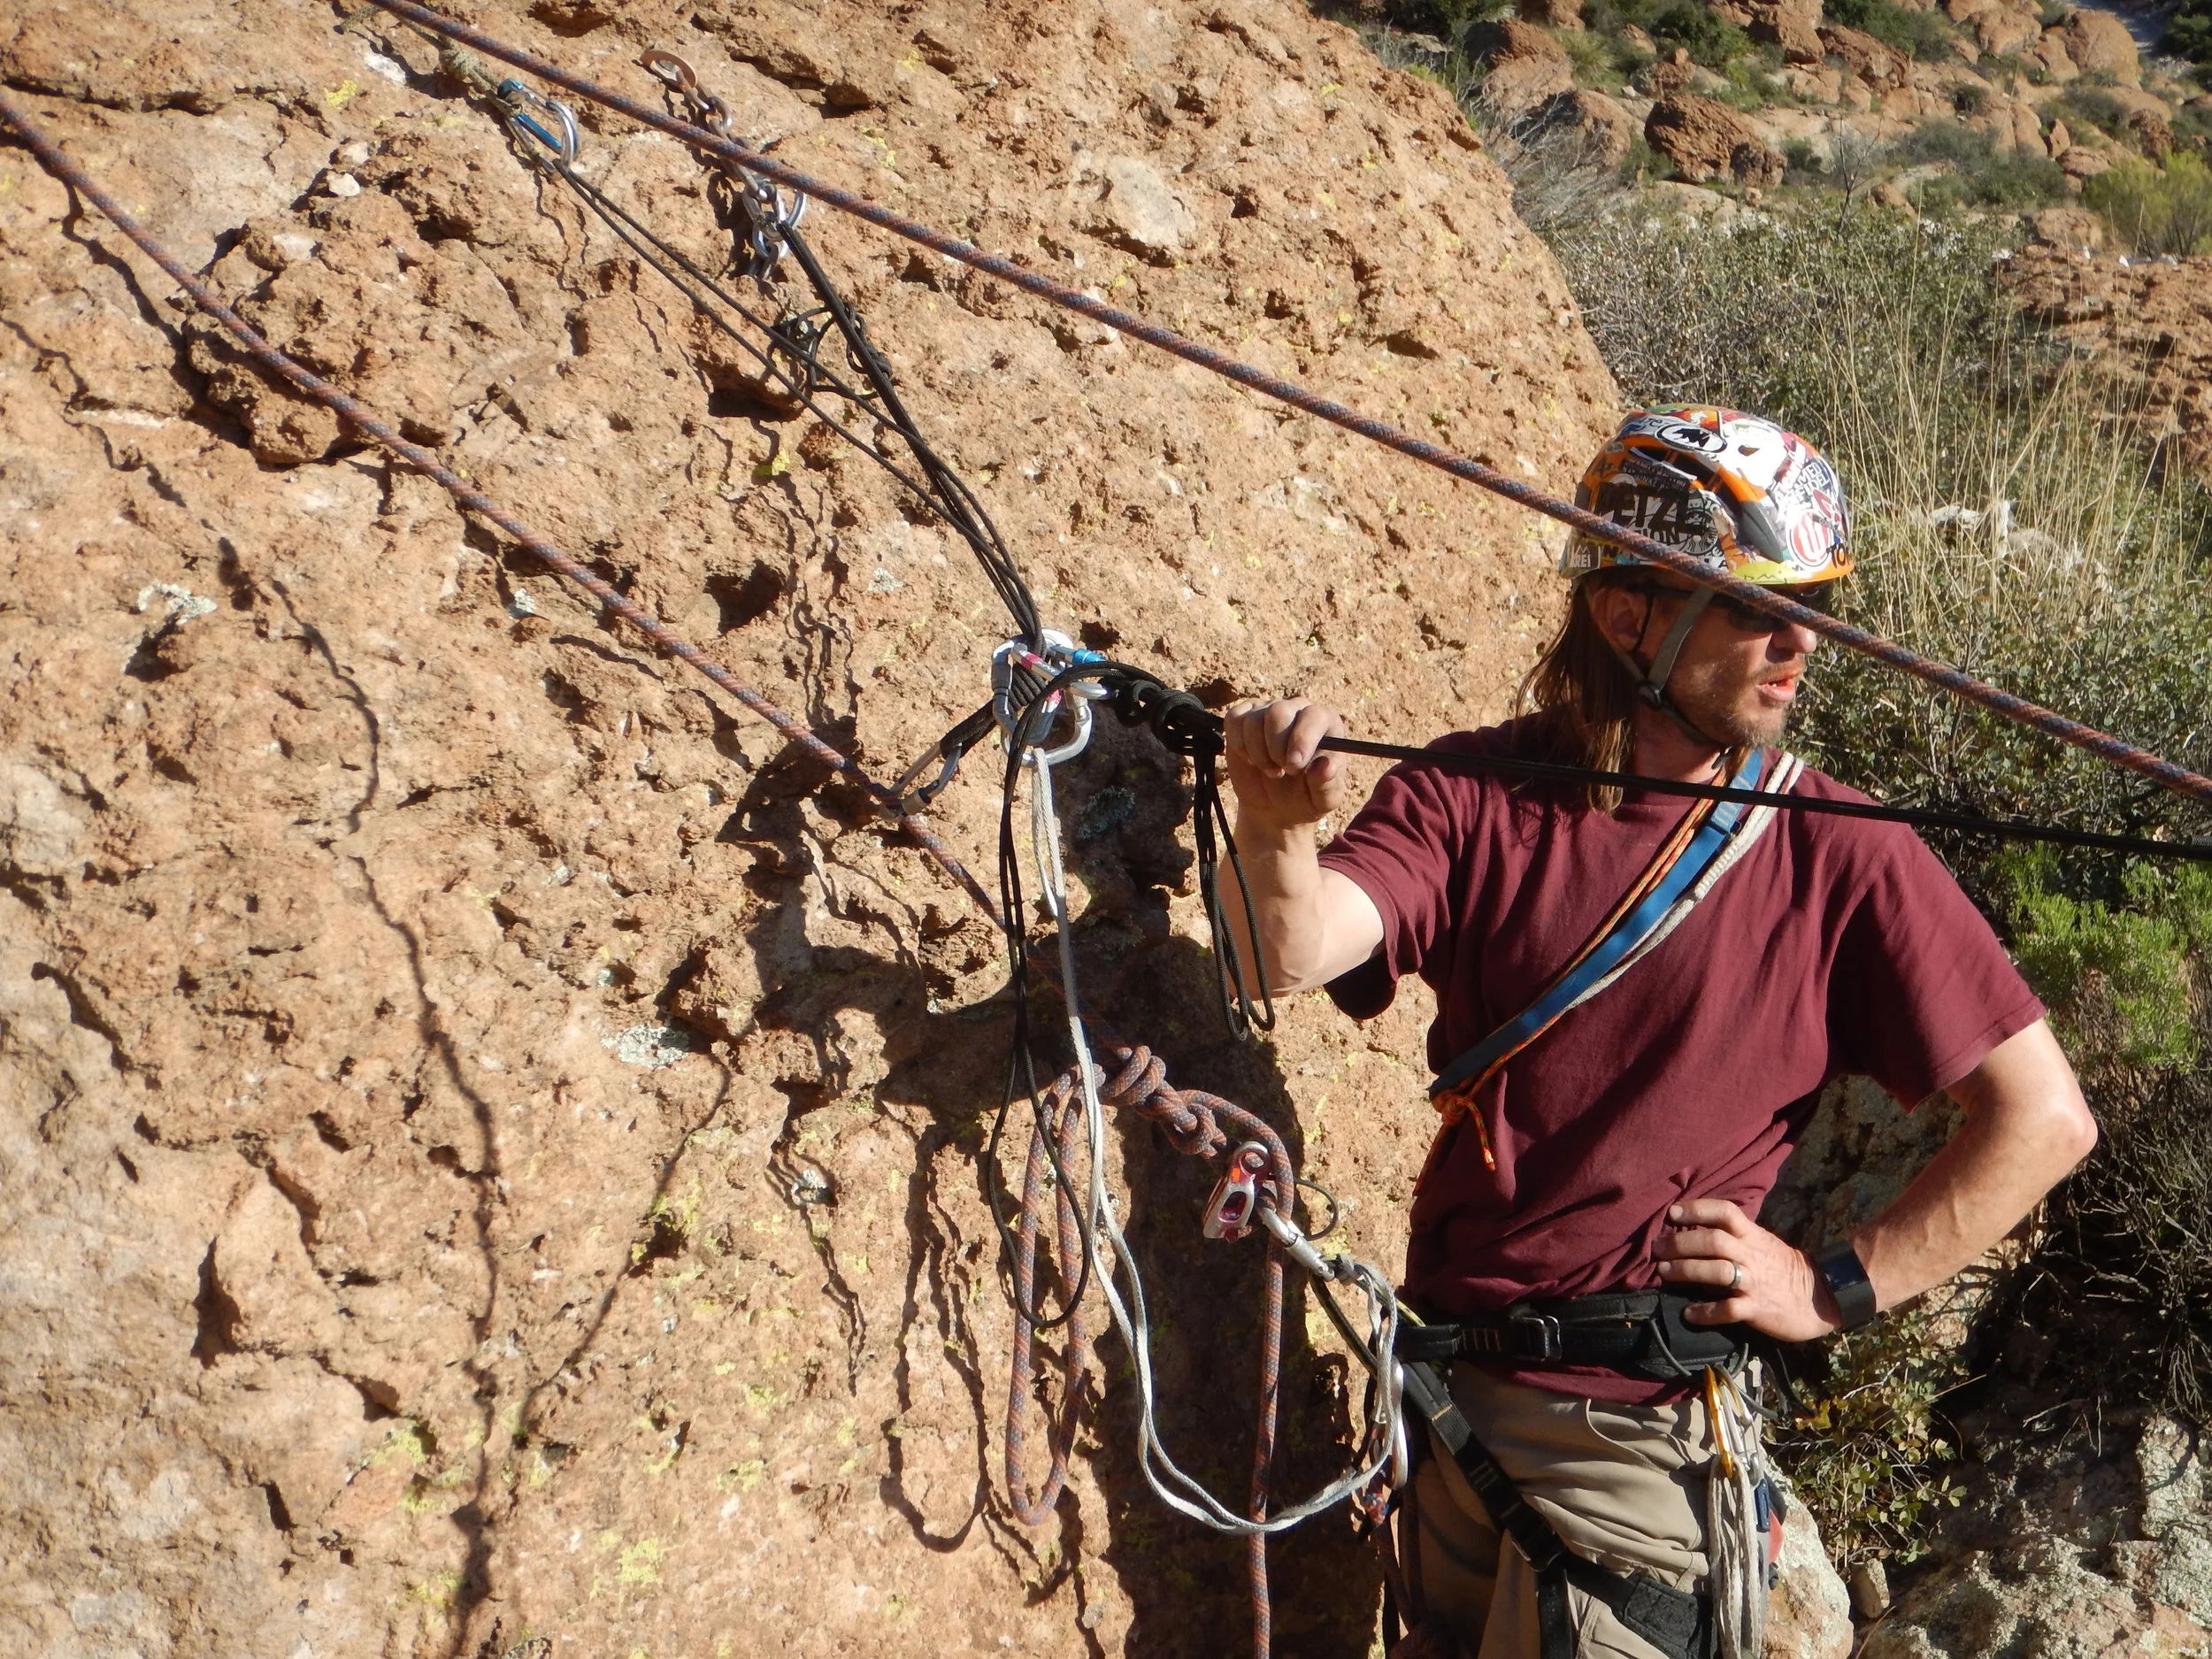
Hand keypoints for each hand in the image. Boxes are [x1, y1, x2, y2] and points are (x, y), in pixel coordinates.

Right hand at [1222, 697, 1349, 833]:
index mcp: (1325, 724)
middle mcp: (1297, 710)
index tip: (1294, 766)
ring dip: (1258, 753)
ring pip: (1253, 720)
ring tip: (1270, 770)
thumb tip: (1326, 766)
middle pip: (1278, 712)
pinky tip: (1251, 760)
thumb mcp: (1323, 800)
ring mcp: (1267, 710)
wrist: (1276, 806)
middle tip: (1280, 772)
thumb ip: (1327, 784)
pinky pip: (1233, 720)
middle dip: (1275, 748)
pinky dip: (1238, 745)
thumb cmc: (1306, 798)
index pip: (1313, 716)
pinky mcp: (1243, 718)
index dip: (1302, 739)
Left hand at [1653, 1199, 1839, 1342]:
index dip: (1698, 1209)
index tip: (1672, 1212)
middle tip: (1656, 1249)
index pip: (1725, 1212)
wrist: (1820, 1298)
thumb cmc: (1782, 1268)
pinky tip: (1688, 1314)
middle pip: (1713, 1241)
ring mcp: (1754, 1282)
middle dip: (1680, 1243)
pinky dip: (1705, 1312)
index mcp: (1753, 1235)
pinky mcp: (1757, 1309)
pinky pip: (1728, 1310)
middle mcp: (1751, 1255)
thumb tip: (1694, 1229)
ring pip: (1717, 1272)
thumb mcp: (1761, 1242)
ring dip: (1687, 1271)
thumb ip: (1734, 1235)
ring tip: (1664, 1273)